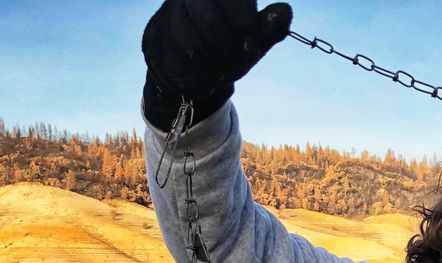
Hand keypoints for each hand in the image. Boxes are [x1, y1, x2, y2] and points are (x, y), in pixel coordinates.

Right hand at [143, 0, 291, 128]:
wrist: (188, 70)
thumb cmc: (224, 49)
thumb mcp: (252, 42)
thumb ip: (269, 28)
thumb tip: (285, 12)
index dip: (244, 21)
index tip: (252, 45)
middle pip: (210, 10)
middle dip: (227, 42)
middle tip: (236, 61)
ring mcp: (172, 12)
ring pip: (193, 29)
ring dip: (212, 56)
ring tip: (221, 68)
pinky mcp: (157, 34)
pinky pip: (177, 49)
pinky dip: (196, 66)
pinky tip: (205, 73)